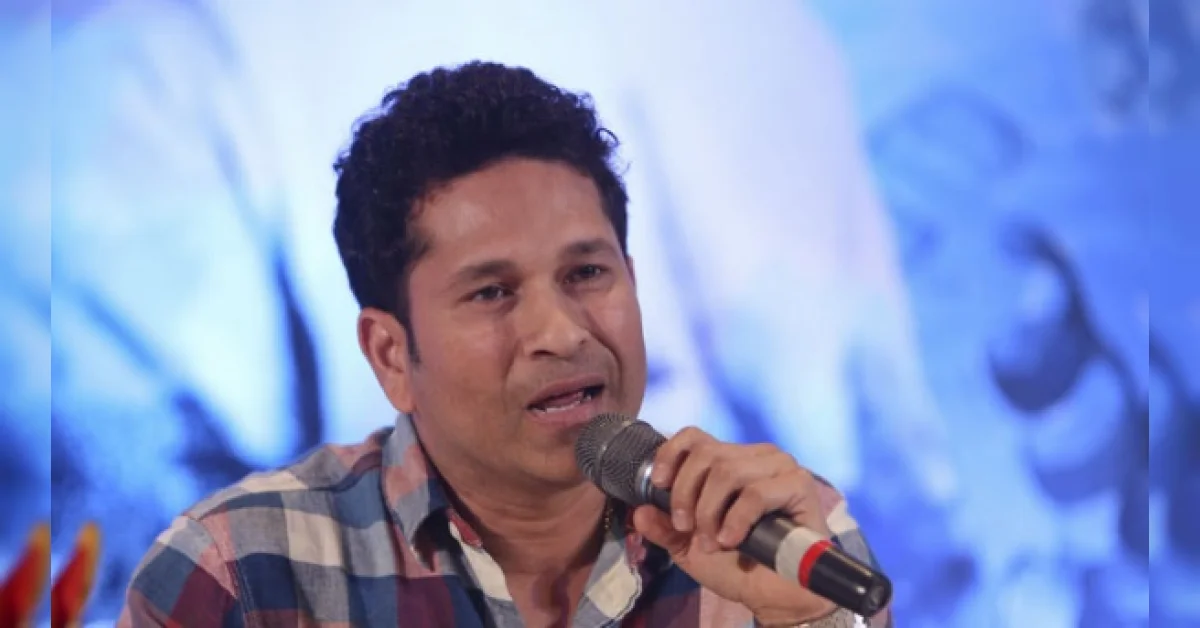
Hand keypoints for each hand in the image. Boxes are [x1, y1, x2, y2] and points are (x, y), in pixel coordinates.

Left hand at [630, 427, 837, 625]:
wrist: (773, 595)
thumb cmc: (735, 565)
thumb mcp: (688, 547)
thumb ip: (664, 528)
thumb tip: (639, 511)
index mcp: (729, 461)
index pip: (694, 437)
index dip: (671, 455)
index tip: (658, 484)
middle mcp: (755, 456)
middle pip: (706, 454)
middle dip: (686, 494)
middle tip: (686, 528)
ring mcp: (779, 467)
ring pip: (728, 471)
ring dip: (710, 511)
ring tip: (713, 542)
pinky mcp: (799, 485)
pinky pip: (756, 492)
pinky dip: (736, 520)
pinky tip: (732, 541)